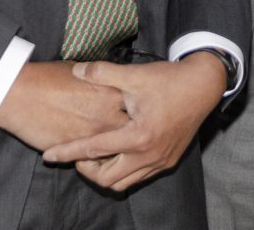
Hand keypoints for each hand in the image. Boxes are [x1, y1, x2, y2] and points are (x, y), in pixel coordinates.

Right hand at [0, 60, 130, 150]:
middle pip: (134, 130)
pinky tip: (93, 153)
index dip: (140, 109)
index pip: (138, 105)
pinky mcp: (77, 150)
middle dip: (135, 132)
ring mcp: (93, 135)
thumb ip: (101, 82)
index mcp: (111, 91)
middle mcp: (107, 115)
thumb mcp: (82, 73)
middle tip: (132, 132)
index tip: (139, 110)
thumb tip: (111, 87)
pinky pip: (95, 159)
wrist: (20, 95)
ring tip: (114, 145)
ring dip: (117, 148)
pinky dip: (96, 158)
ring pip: (117, 149)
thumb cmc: (48, 78)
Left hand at [41, 51, 226, 190]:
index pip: (94, 149)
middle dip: (87, 169)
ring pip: (124, 183)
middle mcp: (149, 155)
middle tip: (78, 152)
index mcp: (138, 135)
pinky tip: (119, 153)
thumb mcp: (135, 74)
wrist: (204, 85)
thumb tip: (77, 70)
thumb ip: (103, 72)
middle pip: (106, 178)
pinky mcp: (169, 160)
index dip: (68, 152)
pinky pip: (140, 177)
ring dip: (106, 172)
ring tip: (97, 154)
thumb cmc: (169, 79)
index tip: (49, 155)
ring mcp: (161, 161)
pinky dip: (124, 170)